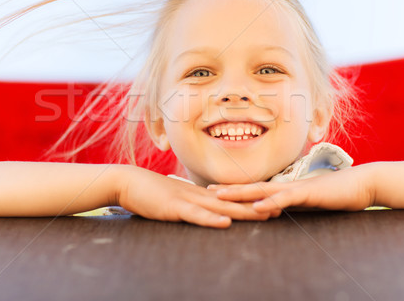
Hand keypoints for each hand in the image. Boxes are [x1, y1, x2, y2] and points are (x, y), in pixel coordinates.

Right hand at [116, 166, 268, 227]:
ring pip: (219, 207)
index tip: (267, 203)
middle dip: (254, 205)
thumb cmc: (146, 191)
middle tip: (278, 208)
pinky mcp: (173, 207)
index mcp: (196, 193)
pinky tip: (225, 222)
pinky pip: (195, 214)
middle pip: (230, 201)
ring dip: (242, 211)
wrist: (125, 181)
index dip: (247, 200)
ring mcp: (186, 199)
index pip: (226, 198)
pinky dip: (211, 218)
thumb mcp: (170, 198)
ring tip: (263, 214)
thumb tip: (196, 208)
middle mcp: (196, 194)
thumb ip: (184, 203)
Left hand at [208, 167, 375, 216]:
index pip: (255, 189)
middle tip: (206, 191)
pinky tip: (256, 208)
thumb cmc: (335, 194)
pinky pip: (285, 199)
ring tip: (219, 196)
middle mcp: (285, 186)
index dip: (235, 191)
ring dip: (240, 194)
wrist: (361, 185)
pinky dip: (270, 203)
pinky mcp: (307, 193)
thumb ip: (292, 205)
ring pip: (262, 190)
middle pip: (251, 187)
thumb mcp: (309, 201)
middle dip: (228, 190)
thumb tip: (277, 211)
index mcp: (284, 188)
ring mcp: (295, 188)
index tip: (213, 193)